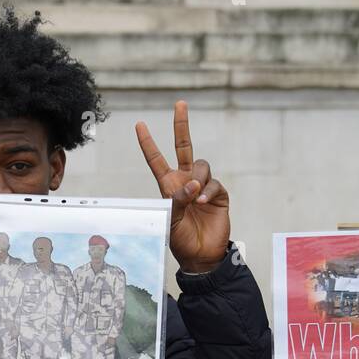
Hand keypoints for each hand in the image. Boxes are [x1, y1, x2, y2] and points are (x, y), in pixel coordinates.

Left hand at [136, 101, 230, 273]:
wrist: (201, 254)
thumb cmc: (180, 239)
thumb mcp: (170, 220)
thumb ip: (177, 200)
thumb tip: (192, 184)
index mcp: (168, 185)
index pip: (156, 160)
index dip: (148, 143)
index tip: (139, 125)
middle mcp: (185, 181)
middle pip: (183, 146)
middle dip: (181, 125)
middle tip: (180, 103)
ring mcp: (203, 186)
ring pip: (202, 165)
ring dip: (198, 179)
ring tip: (194, 198)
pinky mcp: (218, 194)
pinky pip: (214, 183)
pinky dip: (208, 191)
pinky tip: (203, 203)